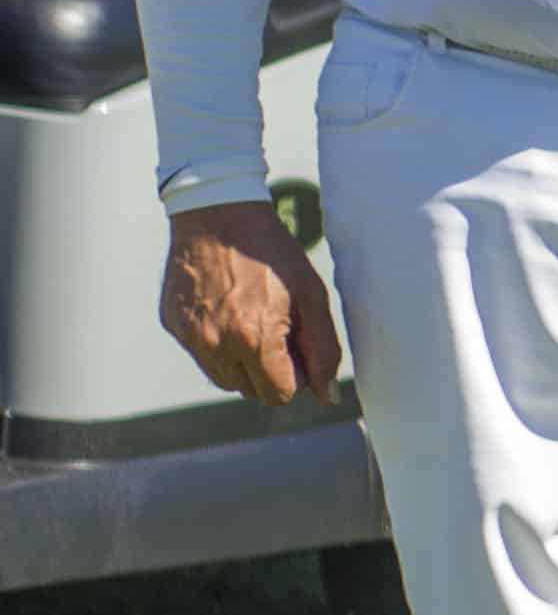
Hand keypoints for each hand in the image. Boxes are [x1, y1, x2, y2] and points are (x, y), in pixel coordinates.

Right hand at [161, 202, 339, 406]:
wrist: (219, 217)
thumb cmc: (272, 254)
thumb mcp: (312, 296)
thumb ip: (323, 349)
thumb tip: (326, 396)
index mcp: (253, 339)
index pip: (278, 394)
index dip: (297, 376)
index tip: (299, 348)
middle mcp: (215, 344)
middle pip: (251, 391)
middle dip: (271, 372)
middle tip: (280, 331)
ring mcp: (189, 337)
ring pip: (224, 378)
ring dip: (244, 363)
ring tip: (254, 320)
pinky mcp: (173, 327)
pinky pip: (201, 355)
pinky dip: (219, 345)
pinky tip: (229, 310)